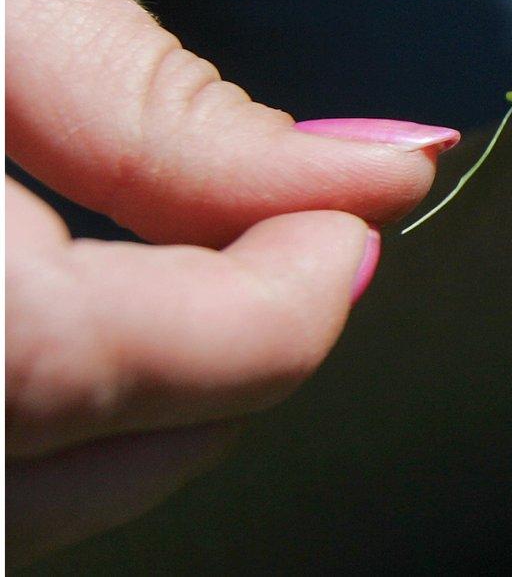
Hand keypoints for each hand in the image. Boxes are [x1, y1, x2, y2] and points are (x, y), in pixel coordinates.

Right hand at [5, 0, 454, 560]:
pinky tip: (97, 322)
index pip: (74, 362)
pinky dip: (50, 424)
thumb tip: (375, 172)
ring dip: (133, 416)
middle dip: (215, 380)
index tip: (349, 232)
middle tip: (296, 257)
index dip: (254, 312)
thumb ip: (161, 110)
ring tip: (194, 280)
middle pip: (57, 465)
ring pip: (22, 501)